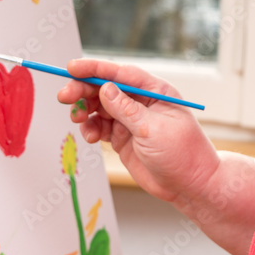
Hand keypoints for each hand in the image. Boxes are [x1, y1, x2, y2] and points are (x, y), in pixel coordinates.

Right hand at [57, 58, 219, 205]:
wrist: (190, 186)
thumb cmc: (183, 155)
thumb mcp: (153, 130)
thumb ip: (127, 109)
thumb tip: (105, 88)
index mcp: (155, 91)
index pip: (121, 73)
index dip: (95, 69)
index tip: (72, 68)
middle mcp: (141, 102)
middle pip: (105, 88)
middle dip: (83, 90)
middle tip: (64, 97)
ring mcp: (131, 119)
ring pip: (99, 106)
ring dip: (84, 110)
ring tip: (78, 119)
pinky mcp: (123, 136)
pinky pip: (100, 126)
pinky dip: (90, 128)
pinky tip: (89, 136)